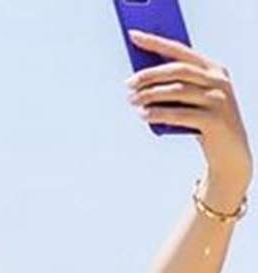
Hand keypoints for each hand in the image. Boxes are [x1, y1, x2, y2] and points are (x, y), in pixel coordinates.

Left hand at [125, 29, 252, 194]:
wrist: (230, 152)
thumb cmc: (202, 121)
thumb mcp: (192, 98)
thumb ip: (174, 85)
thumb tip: (139, 77)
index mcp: (213, 69)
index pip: (180, 50)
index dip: (155, 42)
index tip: (133, 36)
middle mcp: (219, 81)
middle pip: (178, 70)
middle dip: (149, 74)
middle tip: (128, 83)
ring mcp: (219, 100)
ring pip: (177, 91)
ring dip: (150, 95)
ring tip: (133, 100)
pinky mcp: (214, 121)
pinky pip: (180, 114)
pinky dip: (158, 113)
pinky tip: (144, 115)